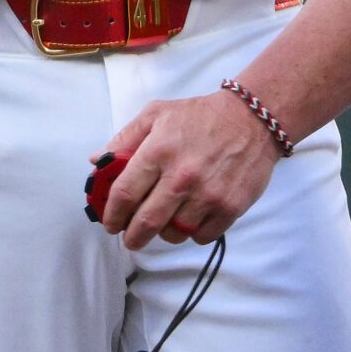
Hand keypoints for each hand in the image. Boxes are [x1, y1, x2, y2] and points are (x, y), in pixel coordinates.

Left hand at [95, 91, 282, 249]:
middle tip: (130, 237)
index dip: (111, 214)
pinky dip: (193, 233)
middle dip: (132, 236)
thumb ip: (125, 138)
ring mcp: (207, 194)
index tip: (110, 222)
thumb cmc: (201, 116)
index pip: (123, 194)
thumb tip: (98, 162)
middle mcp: (181, 176)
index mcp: (158, 151)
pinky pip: (201, 236)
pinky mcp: (230, 207)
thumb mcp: (157, 114)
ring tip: (166, 221)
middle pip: (145, 223)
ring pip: (173, 234)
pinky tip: (192, 218)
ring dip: (165, 233)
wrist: (253, 119)